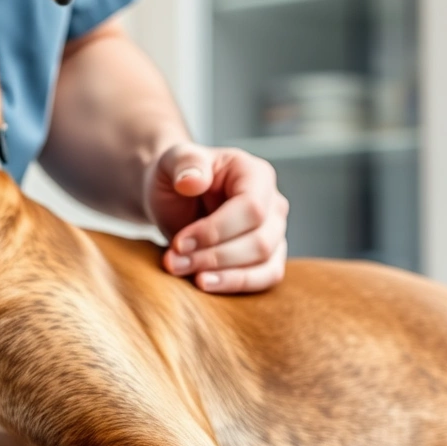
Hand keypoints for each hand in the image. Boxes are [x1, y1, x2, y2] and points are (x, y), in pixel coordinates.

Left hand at [147, 143, 287, 292]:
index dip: (216, 230)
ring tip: (184, 272)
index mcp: (256, 174)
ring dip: (223, 275)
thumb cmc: (176, 177)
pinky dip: (236, 285)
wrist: (174, 198)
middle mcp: (273, 204)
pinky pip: (266, 278)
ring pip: (265, 264)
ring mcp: (275, 232)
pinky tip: (205, 283)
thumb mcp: (172, 160)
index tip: (180, 243)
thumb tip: (193, 181)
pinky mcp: (268, 257)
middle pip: (260, 241)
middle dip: (214, 257)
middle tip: (173, 262)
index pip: (251, 208)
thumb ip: (184, 163)